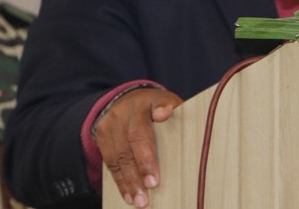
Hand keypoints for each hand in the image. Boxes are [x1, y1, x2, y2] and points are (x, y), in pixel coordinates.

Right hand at [95, 87, 182, 207]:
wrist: (126, 102)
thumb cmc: (156, 111)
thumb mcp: (169, 108)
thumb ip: (178, 120)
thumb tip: (197, 139)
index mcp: (152, 100)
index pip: (159, 101)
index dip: (162, 108)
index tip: (163, 115)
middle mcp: (130, 108)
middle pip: (136, 135)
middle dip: (144, 162)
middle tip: (153, 184)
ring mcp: (113, 121)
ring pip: (120, 153)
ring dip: (130, 180)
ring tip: (140, 200)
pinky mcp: (101, 135)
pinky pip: (110, 162)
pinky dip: (120, 182)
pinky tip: (129, 195)